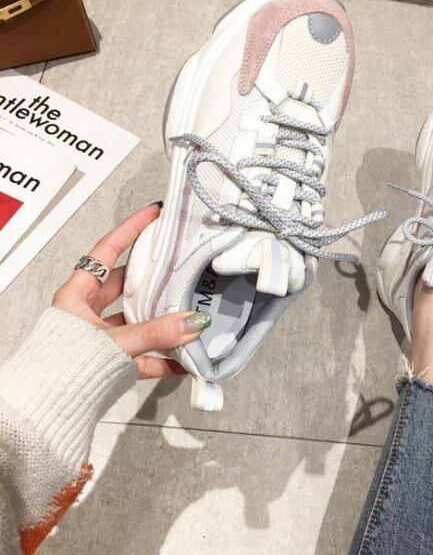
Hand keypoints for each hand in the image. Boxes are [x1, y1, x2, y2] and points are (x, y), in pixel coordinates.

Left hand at [52, 203, 205, 378]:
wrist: (44, 413)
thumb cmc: (62, 368)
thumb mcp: (113, 343)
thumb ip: (155, 333)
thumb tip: (194, 321)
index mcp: (77, 295)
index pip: (107, 251)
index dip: (130, 229)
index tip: (153, 213)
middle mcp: (86, 313)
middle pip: (125, 284)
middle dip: (152, 275)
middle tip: (178, 259)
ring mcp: (97, 338)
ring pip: (134, 320)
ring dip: (159, 319)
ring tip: (187, 308)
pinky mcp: (107, 364)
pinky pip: (139, 355)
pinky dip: (160, 357)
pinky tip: (183, 360)